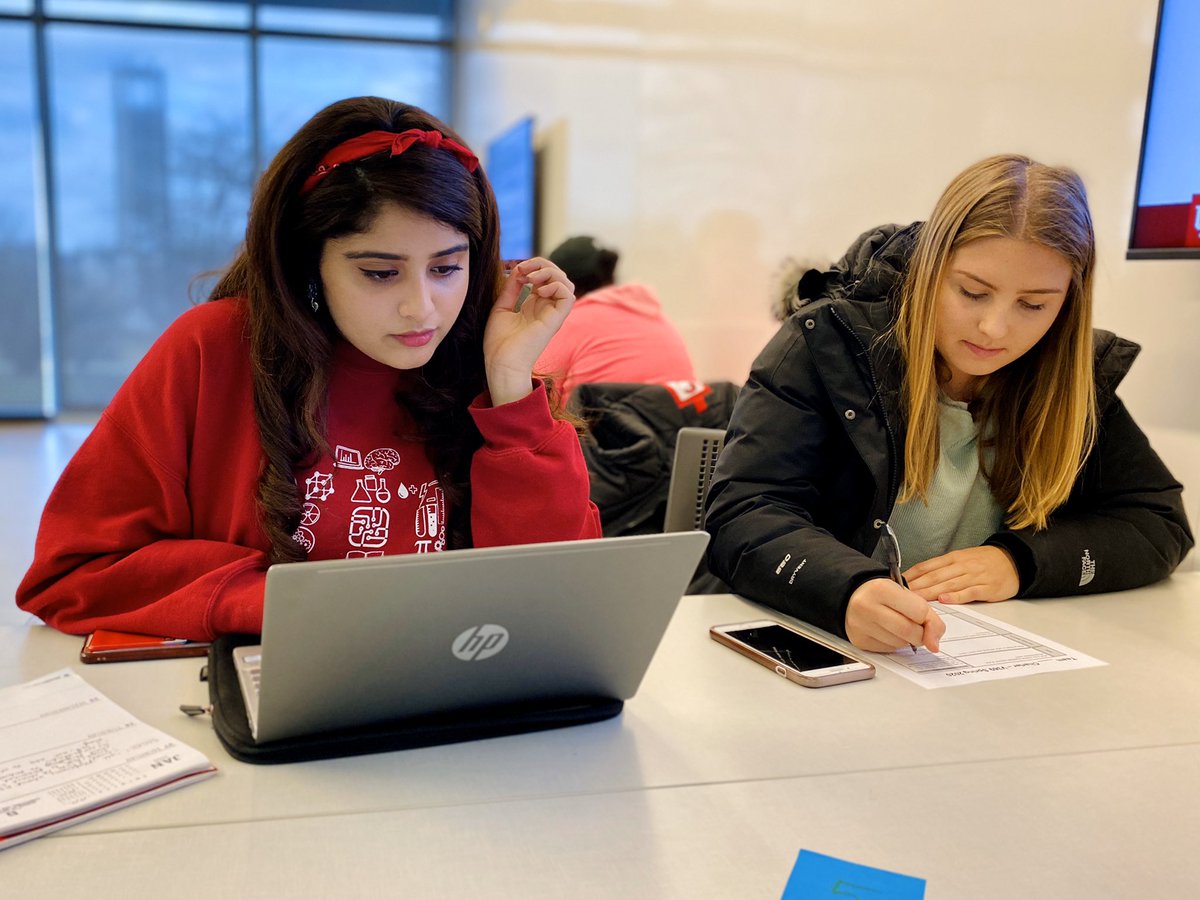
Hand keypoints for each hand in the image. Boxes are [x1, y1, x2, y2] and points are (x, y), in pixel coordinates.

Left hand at [483, 257, 574, 405]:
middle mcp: (547, 308)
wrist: (501, 363)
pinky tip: (539, 290)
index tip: (517, 270)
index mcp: (535, 306)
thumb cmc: (499, 342)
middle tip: (525, 269)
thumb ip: (511, 288)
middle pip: (558, 276)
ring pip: (567, 282)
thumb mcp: (502, 307)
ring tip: (532, 279)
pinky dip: (556, 285)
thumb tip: (518, 269)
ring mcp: (553, 313)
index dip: (535, 266)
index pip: (545, 277)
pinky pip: (568, 295)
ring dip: (550, 272)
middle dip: (543, 264)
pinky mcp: (556, 320)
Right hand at [845, 577, 944, 652]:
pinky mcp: (859, 640)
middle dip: (921, 634)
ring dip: (907, 640)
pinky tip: (887, 631)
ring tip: (898, 625)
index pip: (919, 612)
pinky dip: (894, 644)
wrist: (852, 595)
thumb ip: (926, 614)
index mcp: (881, 589)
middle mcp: (867, 607)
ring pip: (900, 644)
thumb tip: (934, 643)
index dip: (931, 621)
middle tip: (917, 627)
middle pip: (909, 632)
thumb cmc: (881, 593)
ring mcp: (861, 625)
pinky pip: (888, 650)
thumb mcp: (903, 593)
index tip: (930, 623)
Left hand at [903, 546, 1018, 603]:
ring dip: (930, 592)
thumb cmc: (984, 561)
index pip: (927, 566)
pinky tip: (944, 600)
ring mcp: (974, 577)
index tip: (896, 583)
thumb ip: (942, 568)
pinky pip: (969, 592)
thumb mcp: (962, 559)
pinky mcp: (987, 588)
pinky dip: (956, 596)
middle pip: (934, 576)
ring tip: (915, 600)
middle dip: (916, 586)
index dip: (911, 575)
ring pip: (948, 584)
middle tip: (900, 595)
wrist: (1014, 560)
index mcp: (953, 558)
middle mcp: (961, 566)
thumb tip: (918, 577)